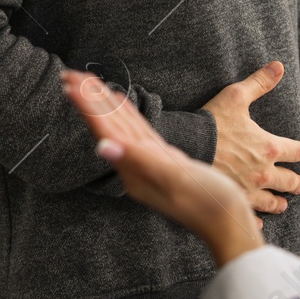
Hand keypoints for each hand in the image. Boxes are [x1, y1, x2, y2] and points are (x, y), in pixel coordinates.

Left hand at [62, 71, 263, 266]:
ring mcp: (149, 164)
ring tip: (88, 83)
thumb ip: (140, 160)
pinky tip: (121, 105)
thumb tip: (102, 147)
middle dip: (89, 99)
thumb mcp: (175, 179)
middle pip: (108, 125)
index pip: (105, 130)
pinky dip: (127, 115)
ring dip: (104, 104)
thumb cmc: (210, 203)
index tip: (69, 83)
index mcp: (135, 169)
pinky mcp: (164, 161)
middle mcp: (136, 167)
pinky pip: (138, 131)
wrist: (230, 224)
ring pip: (121, 126)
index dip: (86, 105)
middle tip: (70, 74)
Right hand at [201, 61, 299, 214]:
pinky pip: (249, 217)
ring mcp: (248, 191)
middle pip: (289, 182)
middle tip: (299, 185)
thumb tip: (278, 66)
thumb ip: (259, 83)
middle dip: (296, 183)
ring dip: (280, 203)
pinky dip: (255, 221)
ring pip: (272, 202)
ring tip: (283, 204)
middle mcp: (263, 173)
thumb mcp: (236, 97)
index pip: (296, 152)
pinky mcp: (232, 202)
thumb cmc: (212, 122)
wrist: (186, 148)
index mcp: (269, 148)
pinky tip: (259, 224)